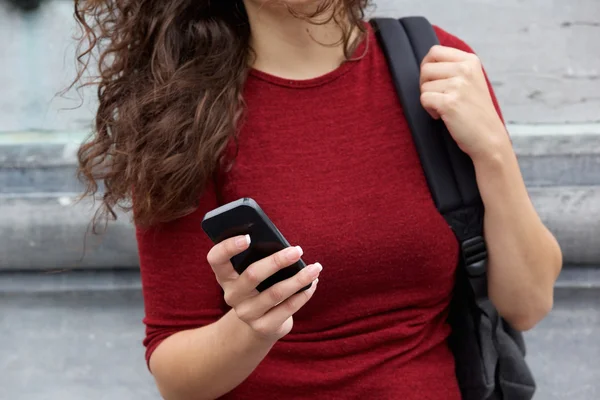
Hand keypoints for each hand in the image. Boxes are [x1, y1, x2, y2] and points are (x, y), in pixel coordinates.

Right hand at [206, 235, 320, 341]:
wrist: (260, 324)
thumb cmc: (262, 286)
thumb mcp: (256, 273)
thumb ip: (262, 258)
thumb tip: (289, 248)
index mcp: (225, 276)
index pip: (216, 259)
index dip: (228, 247)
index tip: (248, 237)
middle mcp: (232, 295)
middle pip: (252, 275)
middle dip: (277, 261)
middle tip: (298, 250)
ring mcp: (246, 313)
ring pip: (275, 293)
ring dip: (299, 279)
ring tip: (315, 268)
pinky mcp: (262, 327)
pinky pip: (287, 308)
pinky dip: (303, 294)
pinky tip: (313, 284)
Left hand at [419, 45, 509, 159]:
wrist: (489, 137)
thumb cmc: (476, 111)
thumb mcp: (471, 81)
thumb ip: (453, 68)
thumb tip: (426, 63)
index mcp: (470, 61)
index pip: (435, 51)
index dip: (428, 67)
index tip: (434, 81)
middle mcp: (465, 69)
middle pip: (425, 68)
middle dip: (426, 85)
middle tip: (439, 97)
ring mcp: (458, 85)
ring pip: (424, 86)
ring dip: (429, 100)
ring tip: (445, 108)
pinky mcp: (449, 102)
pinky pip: (424, 99)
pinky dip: (429, 110)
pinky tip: (442, 115)